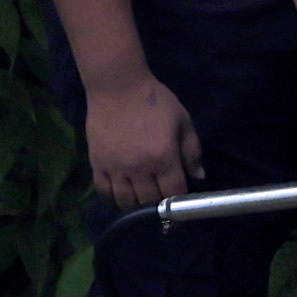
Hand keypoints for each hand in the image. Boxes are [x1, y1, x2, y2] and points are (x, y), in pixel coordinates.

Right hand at [79, 68, 202, 213]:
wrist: (118, 88)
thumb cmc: (155, 102)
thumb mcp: (183, 122)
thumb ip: (192, 151)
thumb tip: (199, 177)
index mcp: (164, 158)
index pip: (173, 193)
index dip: (179, 205)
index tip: (181, 209)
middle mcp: (139, 168)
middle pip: (149, 202)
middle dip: (159, 205)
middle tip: (162, 202)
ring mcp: (116, 168)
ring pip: (125, 202)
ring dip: (136, 206)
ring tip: (142, 201)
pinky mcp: (97, 165)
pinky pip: (103, 192)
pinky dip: (112, 200)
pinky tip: (120, 197)